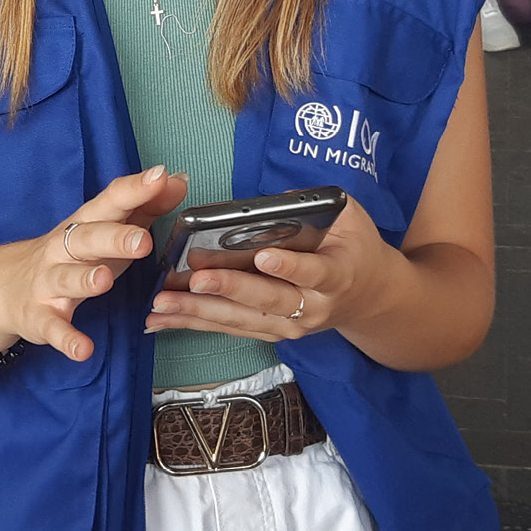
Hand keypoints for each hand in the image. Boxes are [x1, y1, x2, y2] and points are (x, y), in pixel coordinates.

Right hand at [0, 166, 187, 361]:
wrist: (5, 286)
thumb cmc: (72, 254)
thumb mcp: (106, 228)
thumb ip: (144, 206)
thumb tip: (177, 181)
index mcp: (86, 223)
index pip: (110, 201)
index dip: (135, 190)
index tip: (160, 177)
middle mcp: (64, 248)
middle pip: (88, 238)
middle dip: (115, 238)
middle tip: (143, 240)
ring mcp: (49, 282)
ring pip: (67, 278)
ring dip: (85, 280)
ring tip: (104, 281)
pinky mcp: (39, 316)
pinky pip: (53, 328)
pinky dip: (67, 339)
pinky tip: (83, 349)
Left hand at [145, 194, 396, 342]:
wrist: (368, 295)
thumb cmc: (355, 247)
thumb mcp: (350, 217)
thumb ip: (317, 205)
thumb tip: (277, 199)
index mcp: (336, 276)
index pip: (312, 272)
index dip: (288, 266)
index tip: (264, 257)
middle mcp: (313, 308)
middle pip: (268, 300)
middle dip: (229, 290)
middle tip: (194, 281)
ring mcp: (290, 325)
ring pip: (241, 319)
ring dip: (199, 313)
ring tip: (162, 305)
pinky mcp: (271, 332)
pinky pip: (230, 328)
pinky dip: (194, 324)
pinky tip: (162, 319)